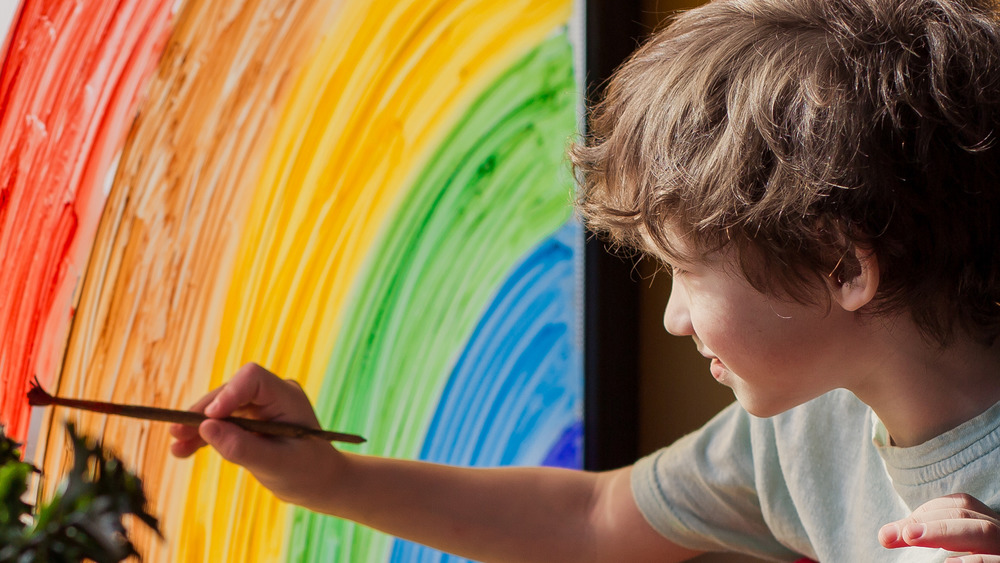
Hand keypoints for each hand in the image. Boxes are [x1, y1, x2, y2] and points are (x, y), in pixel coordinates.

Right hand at [169, 362, 344, 506]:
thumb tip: (205, 428)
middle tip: (177, 433)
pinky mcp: (249, 420)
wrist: (319, 482)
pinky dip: (204, 436)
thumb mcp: (276, 465)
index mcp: (287, 397)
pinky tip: (182, 451)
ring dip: (197, 426)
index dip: (228, 393)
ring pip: (221, 408)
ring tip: (176, 446)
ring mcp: (260, 406)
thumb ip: (242, 447)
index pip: (253, 379)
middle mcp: (273, 395)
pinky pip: (222, 423)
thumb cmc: (306, 473)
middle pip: (230, 392)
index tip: (208, 418)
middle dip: (203, 413)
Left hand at [879, 493, 999, 561]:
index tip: (897, 528)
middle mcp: (999, 533)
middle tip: (895, 534)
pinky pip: (997, 560)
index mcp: (986, 522)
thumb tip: (886, 535)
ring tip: (911, 537)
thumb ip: (921, 537)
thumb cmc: (973, 557)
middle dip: (926, 520)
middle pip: (965, 515)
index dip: (926, 511)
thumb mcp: (952, 544)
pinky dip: (975, 560)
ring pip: (984, 530)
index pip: (959, 504)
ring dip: (944, 530)